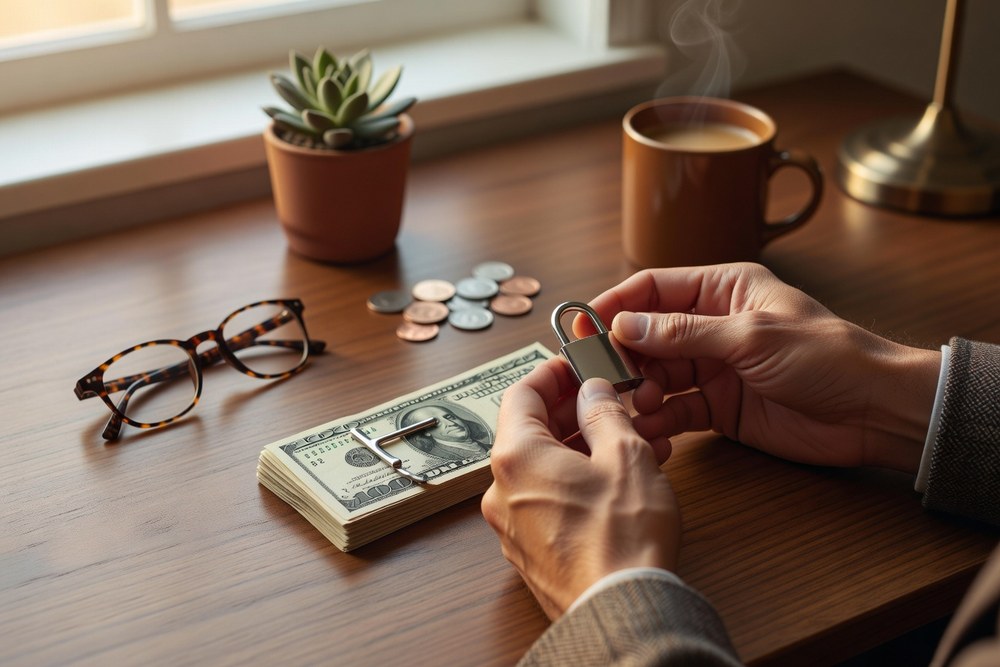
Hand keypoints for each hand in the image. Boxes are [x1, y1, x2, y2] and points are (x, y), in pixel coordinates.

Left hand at [481, 359, 679, 619]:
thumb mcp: (625, 454)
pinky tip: (615, 478)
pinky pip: (546, 499)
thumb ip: (604, 412)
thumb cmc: (621, 537)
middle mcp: (501, 490)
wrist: (621, 609)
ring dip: (579, 446)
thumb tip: (593, 391)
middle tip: (605, 399)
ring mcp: (511, 524)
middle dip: (570, 411)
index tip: (575, 365)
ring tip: (625, 439)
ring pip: (541, 467)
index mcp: (515, 457)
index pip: (520, 393)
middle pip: (528, 431)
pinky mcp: (529, 550)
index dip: (551, 374)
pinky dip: (575, 479)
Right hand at [583, 263, 940, 472]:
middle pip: (646, 335)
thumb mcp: (751, 336)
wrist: (871, 412)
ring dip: (638, 393)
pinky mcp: (719, 407)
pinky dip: (658, 421)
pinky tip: (648, 430)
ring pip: (656, 376)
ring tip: (634, 409)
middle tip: (601, 380)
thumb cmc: (825, 357)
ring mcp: (713, 368)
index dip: (615, 305)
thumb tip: (624, 325)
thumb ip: (683, 332)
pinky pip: (675, 411)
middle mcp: (712, 325)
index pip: (653, 288)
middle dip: (622, 357)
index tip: (581, 327)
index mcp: (723, 289)